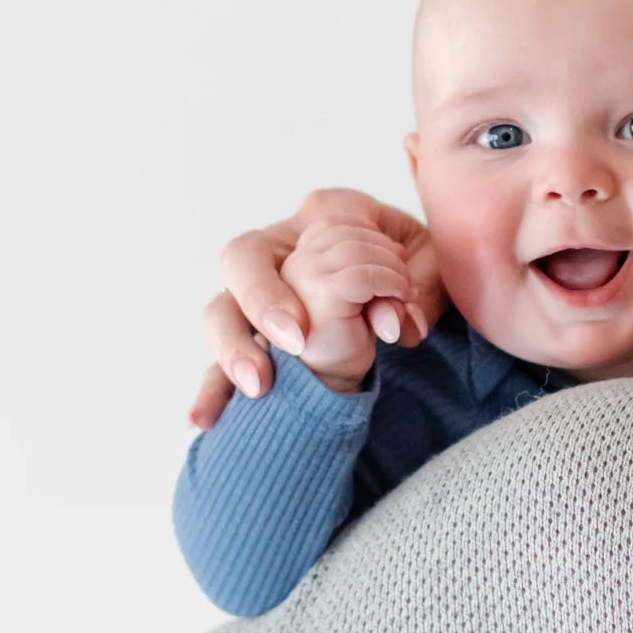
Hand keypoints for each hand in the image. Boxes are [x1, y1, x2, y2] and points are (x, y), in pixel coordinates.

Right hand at [187, 189, 442, 428]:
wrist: (409, 304)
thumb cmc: (414, 273)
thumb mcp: (431, 274)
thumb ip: (417, 293)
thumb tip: (396, 327)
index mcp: (329, 214)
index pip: (328, 222)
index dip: (360, 266)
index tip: (392, 317)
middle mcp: (283, 248)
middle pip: (243, 257)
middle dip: (262, 297)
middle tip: (295, 339)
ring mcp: (264, 294)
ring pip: (221, 310)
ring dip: (232, 348)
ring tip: (256, 385)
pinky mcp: (262, 338)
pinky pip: (227, 362)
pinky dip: (213, 390)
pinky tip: (200, 419)